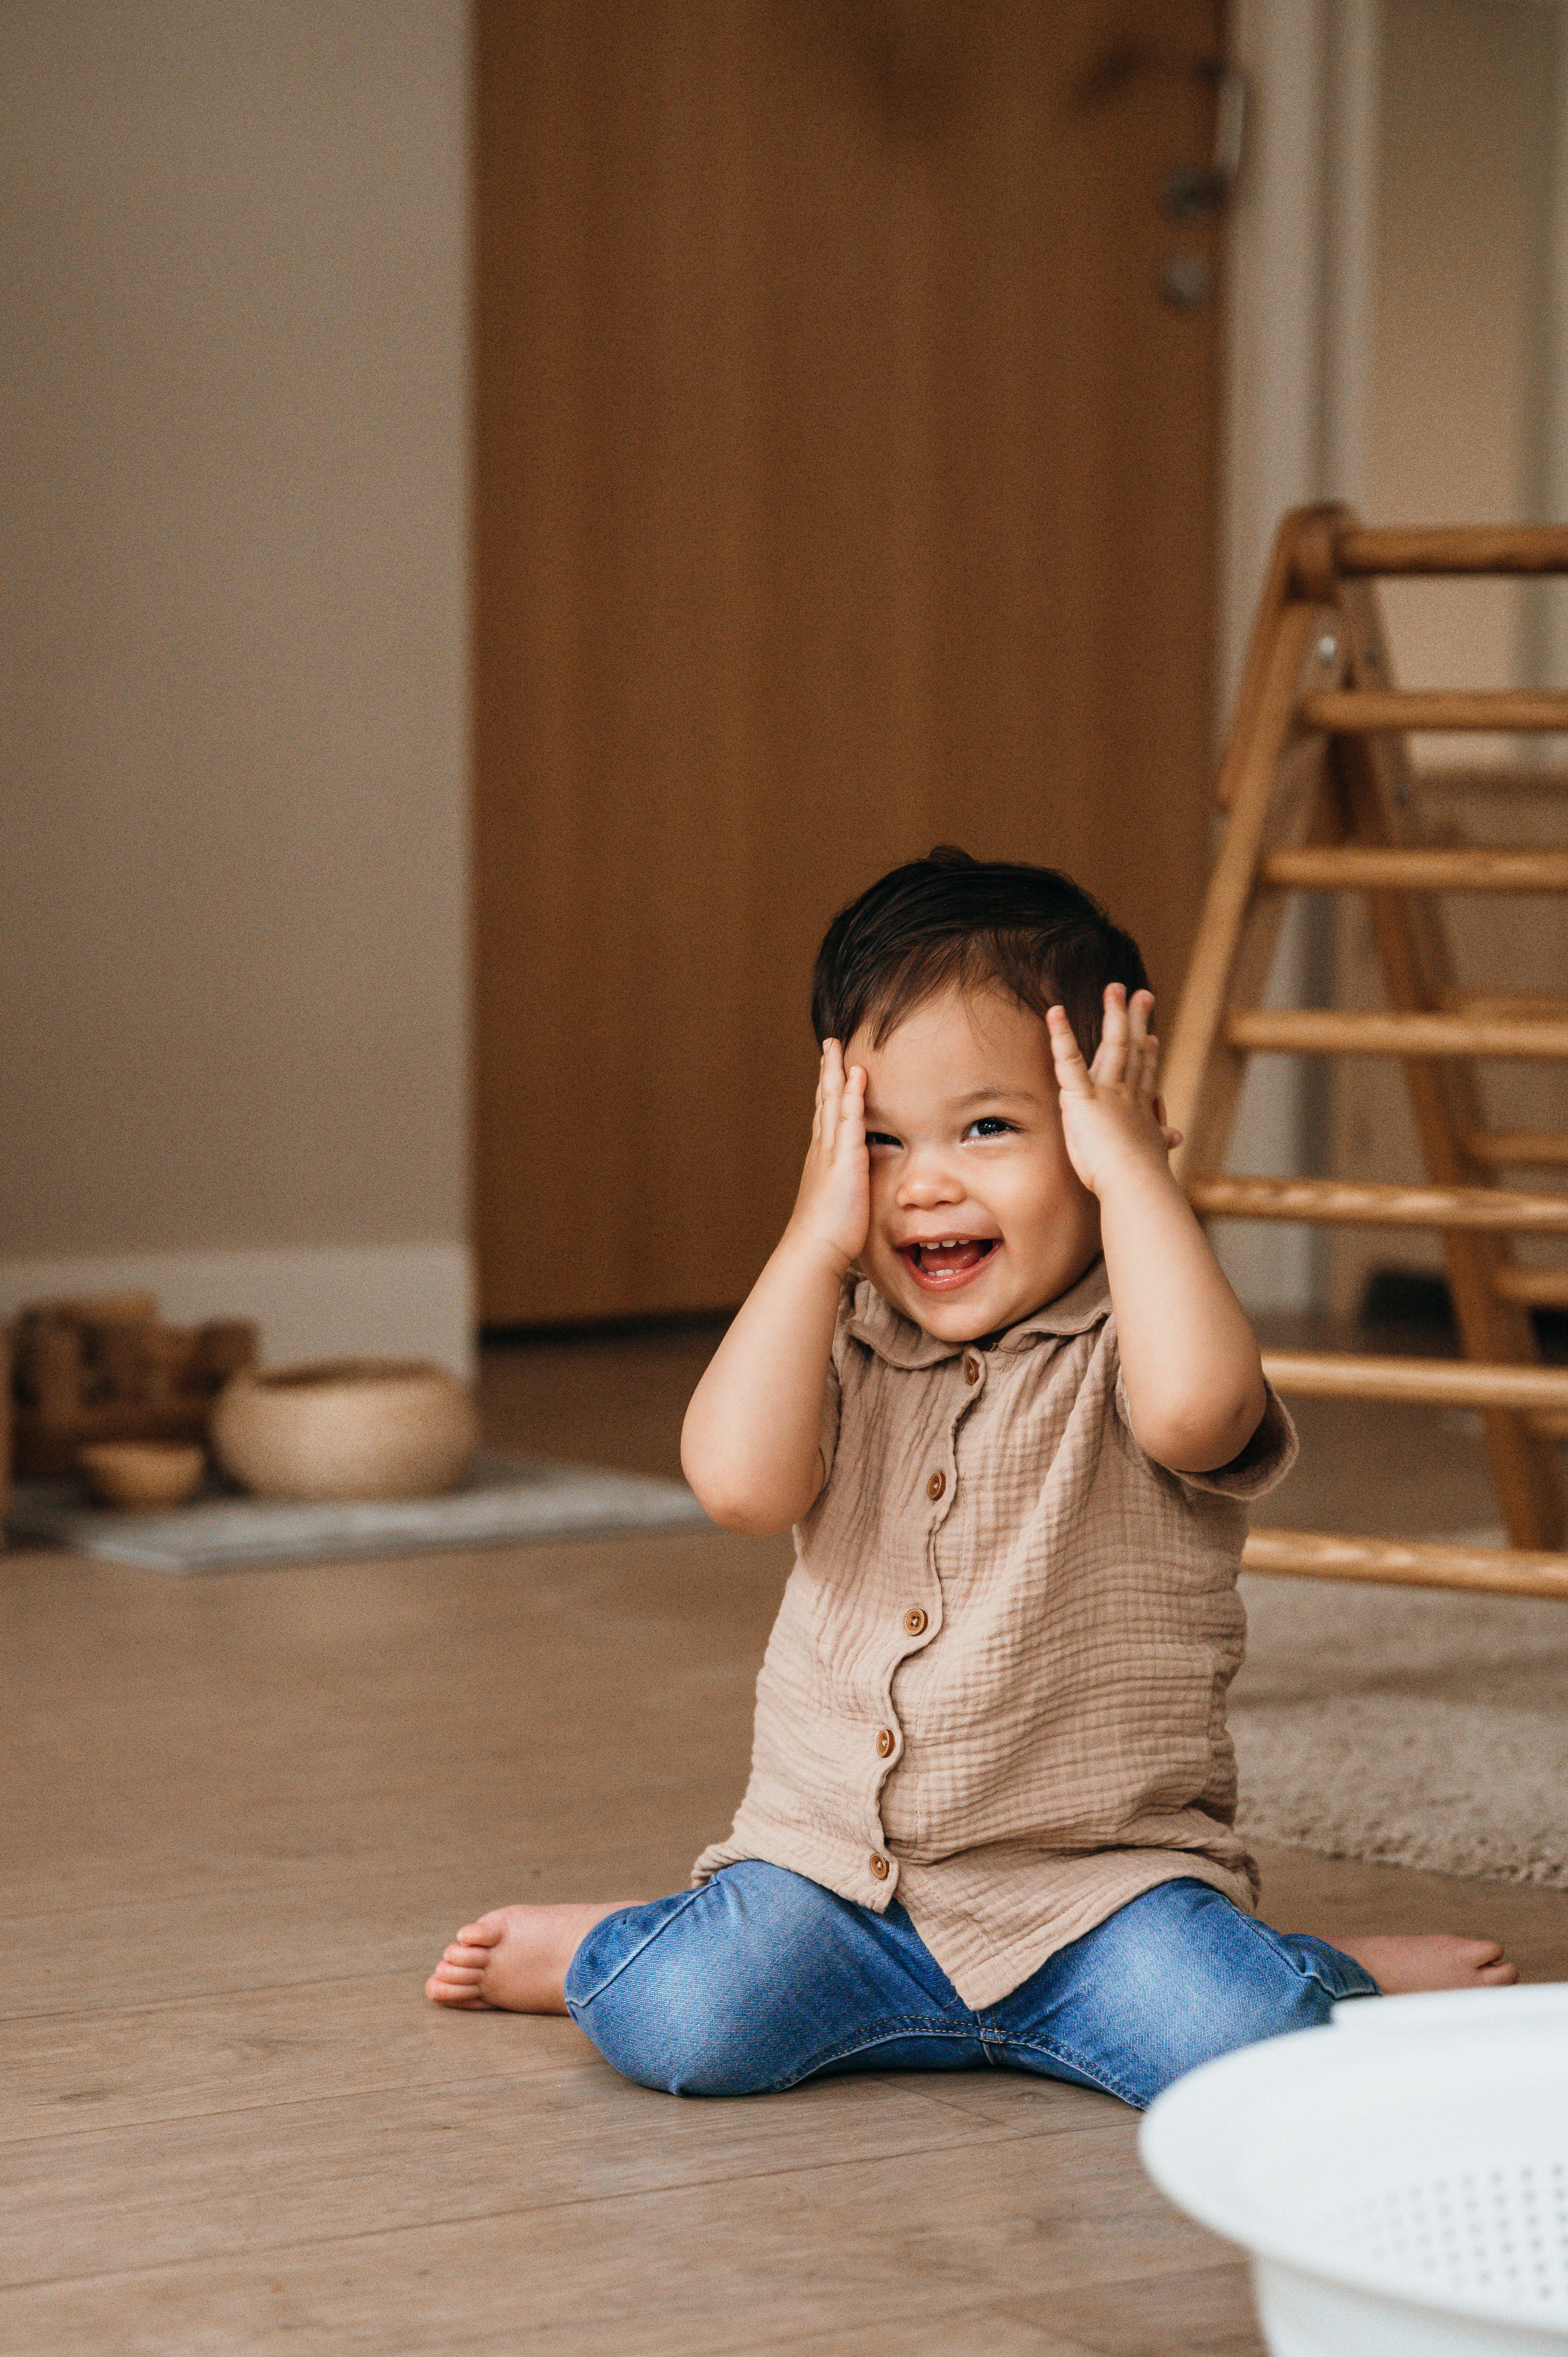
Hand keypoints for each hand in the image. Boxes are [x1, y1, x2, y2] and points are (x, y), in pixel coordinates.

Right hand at [787, 1040, 870, 1273]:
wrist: (815, 1249)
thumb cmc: (828, 1234)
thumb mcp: (838, 1202)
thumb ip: (844, 1186)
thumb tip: (850, 1186)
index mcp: (822, 1159)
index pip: (826, 1117)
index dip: (828, 1092)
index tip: (830, 1069)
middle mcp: (823, 1150)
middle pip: (824, 1102)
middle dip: (827, 1072)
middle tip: (829, 1044)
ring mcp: (832, 1153)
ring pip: (832, 1103)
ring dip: (836, 1073)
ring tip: (837, 1047)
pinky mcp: (845, 1160)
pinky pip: (849, 1120)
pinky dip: (852, 1095)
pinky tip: (856, 1075)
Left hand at [1047, 986, 1183, 1198]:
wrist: (1135, 1183)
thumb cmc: (1140, 1177)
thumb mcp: (1153, 1154)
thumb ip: (1162, 1141)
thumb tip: (1177, 1136)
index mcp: (1139, 1108)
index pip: (1144, 1074)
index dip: (1147, 1054)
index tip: (1151, 1036)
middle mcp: (1127, 1093)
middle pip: (1133, 1049)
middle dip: (1136, 1019)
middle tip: (1141, 994)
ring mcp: (1106, 1091)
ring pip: (1112, 1044)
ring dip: (1113, 1014)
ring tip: (1114, 988)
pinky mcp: (1082, 1096)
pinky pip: (1069, 1060)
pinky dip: (1062, 1035)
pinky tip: (1055, 1012)